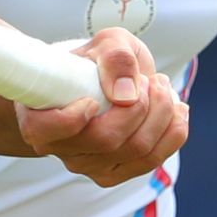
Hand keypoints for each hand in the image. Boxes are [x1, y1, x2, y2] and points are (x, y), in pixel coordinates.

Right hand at [14, 27, 188, 186]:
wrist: (105, 80)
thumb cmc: (96, 62)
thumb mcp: (105, 43)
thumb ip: (114, 57)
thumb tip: (126, 94)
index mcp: (39, 116)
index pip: (45, 130)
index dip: (72, 118)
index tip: (93, 97)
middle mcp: (60, 148)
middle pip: (107, 139)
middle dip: (141, 105)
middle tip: (150, 79)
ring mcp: (88, 165)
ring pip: (136, 150)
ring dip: (162, 115)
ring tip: (162, 88)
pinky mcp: (115, 173)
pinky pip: (151, 161)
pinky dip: (172, 133)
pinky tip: (176, 111)